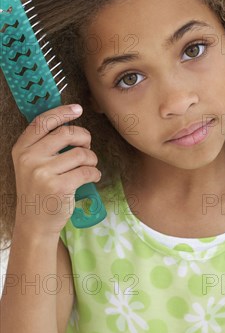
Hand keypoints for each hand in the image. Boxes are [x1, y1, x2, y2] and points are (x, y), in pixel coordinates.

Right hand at [11, 104, 100, 237]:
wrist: (35, 223)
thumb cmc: (38, 190)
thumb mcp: (30, 164)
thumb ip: (43, 145)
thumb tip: (68, 121)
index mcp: (21, 149)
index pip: (43, 122)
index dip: (62, 112)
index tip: (77, 109)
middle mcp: (29, 158)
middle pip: (67, 133)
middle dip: (84, 138)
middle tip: (87, 147)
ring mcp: (43, 173)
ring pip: (80, 153)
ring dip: (92, 158)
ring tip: (89, 166)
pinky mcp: (59, 187)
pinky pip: (87, 170)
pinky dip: (95, 173)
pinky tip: (92, 177)